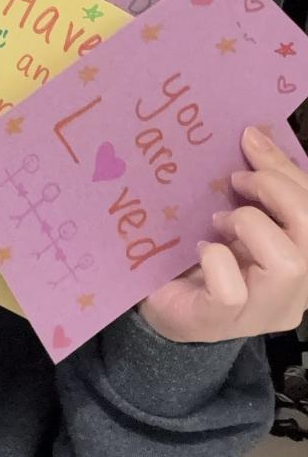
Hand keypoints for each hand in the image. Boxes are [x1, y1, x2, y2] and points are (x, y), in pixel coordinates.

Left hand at [140, 126, 307, 343]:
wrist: (162, 299)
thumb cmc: (206, 251)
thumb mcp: (236, 212)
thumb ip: (256, 185)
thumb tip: (256, 134)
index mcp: (306, 256)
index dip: (287, 168)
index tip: (250, 138)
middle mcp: (297, 291)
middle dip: (274, 189)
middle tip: (234, 179)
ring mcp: (262, 313)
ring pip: (289, 265)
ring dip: (251, 225)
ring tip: (220, 220)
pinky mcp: (220, 322)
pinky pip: (232, 291)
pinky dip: (216, 260)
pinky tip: (202, 249)